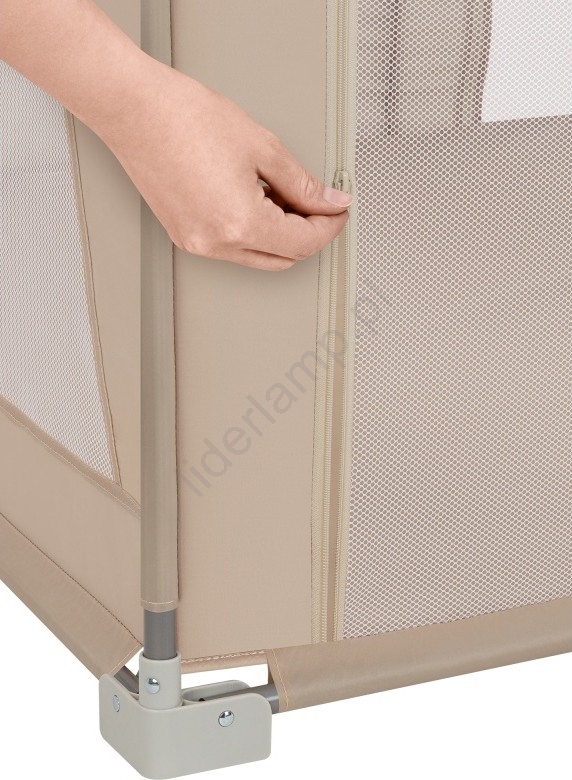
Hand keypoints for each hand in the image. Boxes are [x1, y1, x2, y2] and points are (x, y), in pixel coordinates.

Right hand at [102, 64, 351, 270]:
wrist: (135, 110)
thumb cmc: (185, 118)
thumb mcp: (261, 147)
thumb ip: (302, 183)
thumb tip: (328, 201)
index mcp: (240, 223)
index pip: (303, 243)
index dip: (329, 226)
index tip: (339, 210)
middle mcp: (216, 244)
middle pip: (283, 258)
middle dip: (306, 234)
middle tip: (317, 202)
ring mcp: (197, 244)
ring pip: (257, 256)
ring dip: (278, 234)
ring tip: (280, 192)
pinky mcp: (185, 236)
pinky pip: (232, 248)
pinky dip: (251, 232)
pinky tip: (253, 199)